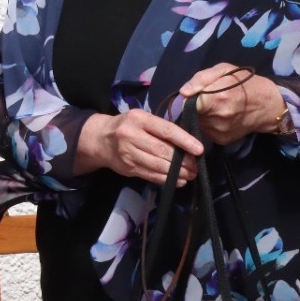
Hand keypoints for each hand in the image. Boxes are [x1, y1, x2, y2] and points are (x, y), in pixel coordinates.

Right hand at [78, 109, 200, 184]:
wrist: (100, 139)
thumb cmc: (128, 126)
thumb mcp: (142, 119)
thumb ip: (160, 128)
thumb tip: (188, 143)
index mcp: (139, 119)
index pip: (166, 130)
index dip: (184, 141)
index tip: (199, 150)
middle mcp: (132, 136)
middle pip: (163, 151)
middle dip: (183, 161)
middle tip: (196, 166)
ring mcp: (128, 153)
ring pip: (158, 165)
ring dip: (177, 173)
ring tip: (190, 174)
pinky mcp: (128, 168)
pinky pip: (151, 175)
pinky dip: (167, 179)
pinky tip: (178, 180)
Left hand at [179, 63, 284, 144]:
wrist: (269, 106)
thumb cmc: (246, 84)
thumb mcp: (225, 70)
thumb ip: (201, 79)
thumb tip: (183, 92)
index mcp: (218, 98)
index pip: (187, 104)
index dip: (188, 98)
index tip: (194, 94)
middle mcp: (217, 118)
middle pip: (191, 114)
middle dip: (195, 106)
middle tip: (209, 99)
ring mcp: (219, 131)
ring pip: (197, 122)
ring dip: (201, 115)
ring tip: (216, 107)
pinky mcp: (221, 140)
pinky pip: (205, 130)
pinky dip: (208, 123)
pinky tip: (219, 116)